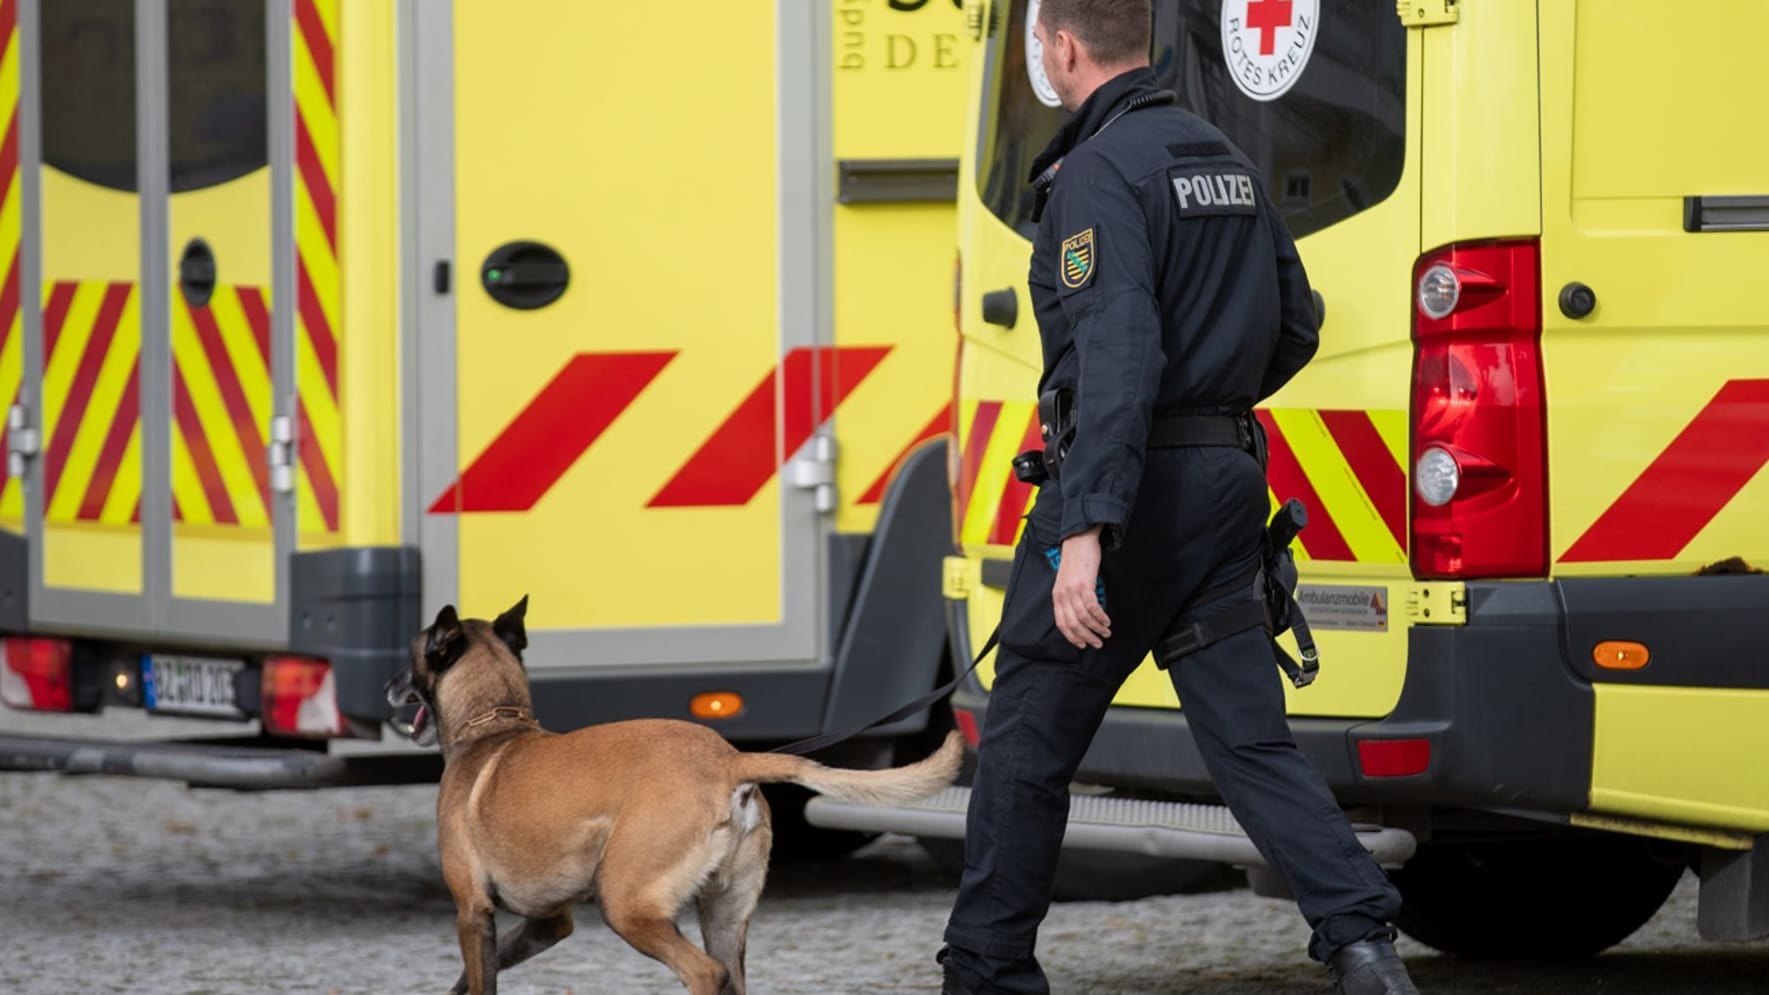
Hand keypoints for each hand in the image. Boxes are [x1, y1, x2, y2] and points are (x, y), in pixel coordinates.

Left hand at [1052, 526, 1110, 649]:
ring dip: (1096, 628)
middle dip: (1086, 637)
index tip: (1082, 644)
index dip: (1072, 637)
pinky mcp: (1084, 584)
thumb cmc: (1075, 560)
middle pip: (1073, 624)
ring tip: (1106, 632)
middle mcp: (1063, 594)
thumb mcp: (1067, 581)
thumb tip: (1079, 614)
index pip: (1061, 623)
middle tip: (1098, 643)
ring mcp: (1073, 590)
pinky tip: (1106, 620)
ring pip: (1084, 617)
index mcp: (1057, 595)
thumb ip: (1069, 597)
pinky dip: (1100, 617)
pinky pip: (1092, 606)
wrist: (1078, 540)